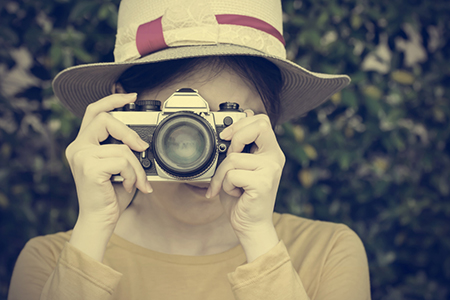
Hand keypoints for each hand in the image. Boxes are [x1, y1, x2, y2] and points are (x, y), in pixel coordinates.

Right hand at [66, 93, 151, 227]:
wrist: (100, 219)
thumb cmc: (111, 194)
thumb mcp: (118, 166)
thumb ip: (122, 148)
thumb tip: (141, 140)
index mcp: (83, 144)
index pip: (94, 111)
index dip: (112, 100)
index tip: (130, 97)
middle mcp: (77, 147)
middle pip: (106, 120)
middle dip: (129, 133)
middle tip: (142, 148)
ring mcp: (81, 157)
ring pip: (121, 147)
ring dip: (136, 167)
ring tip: (137, 181)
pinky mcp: (90, 167)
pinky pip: (123, 161)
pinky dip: (133, 175)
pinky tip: (128, 185)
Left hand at [206, 111, 284, 260]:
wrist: (250, 226)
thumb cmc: (242, 198)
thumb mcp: (238, 168)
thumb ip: (238, 148)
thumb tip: (232, 127)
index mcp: (270, 152)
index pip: (262, 121)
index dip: (242, 122)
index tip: (226, 135)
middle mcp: (275, 158)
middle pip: (259, 126)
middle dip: (235, 137)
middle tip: (228, 154)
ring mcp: (271, 170)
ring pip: (233, 158)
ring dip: (222, 174)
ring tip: (230, 186)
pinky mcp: (263, 183)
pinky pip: (232, 175)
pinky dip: (224, 186)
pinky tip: (235, 194)